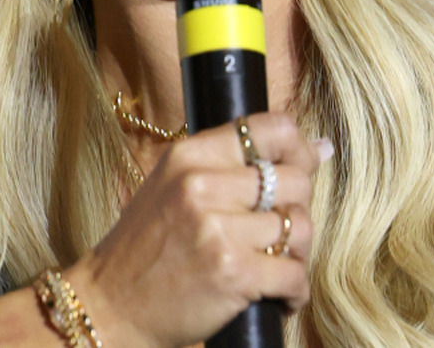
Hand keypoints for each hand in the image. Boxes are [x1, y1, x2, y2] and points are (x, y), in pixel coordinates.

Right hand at [71, 112, 325, 347]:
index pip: (271, 129)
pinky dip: (295, 289)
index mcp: (190, 156)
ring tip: (278, 262)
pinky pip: (294, 273)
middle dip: (297, 207)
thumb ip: (237, 164)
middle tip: (280, 228)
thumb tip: (322, 148)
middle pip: (294, 180)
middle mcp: (202, 185)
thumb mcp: (176, 184)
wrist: (111, 305)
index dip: (298, 148)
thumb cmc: (149, 246)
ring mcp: (217, 230)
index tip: (303, 167)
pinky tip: (280, 294)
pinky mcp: (233, 273)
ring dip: (297, 251)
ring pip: (299, 226)